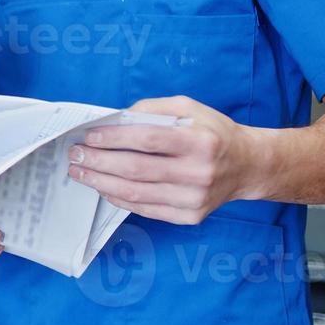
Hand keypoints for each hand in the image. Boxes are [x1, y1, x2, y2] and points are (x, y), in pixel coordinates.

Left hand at [66, 96, 262, 224]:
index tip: (89, 137)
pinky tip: (103, 187)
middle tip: (76, 156)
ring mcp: (195, 198)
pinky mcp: (190, 216)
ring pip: (136, 193)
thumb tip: (113, 120)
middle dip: (98, 162)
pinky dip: (119, 198)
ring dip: (101, 183)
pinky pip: (145, 209)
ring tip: (80, 173)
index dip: (113, 139)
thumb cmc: (213, 132)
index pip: (147, 140)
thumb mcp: (189, 108)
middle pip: (136, 170)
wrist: (248, 166)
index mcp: (200, 141)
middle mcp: (199, 172)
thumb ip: (152, 110)